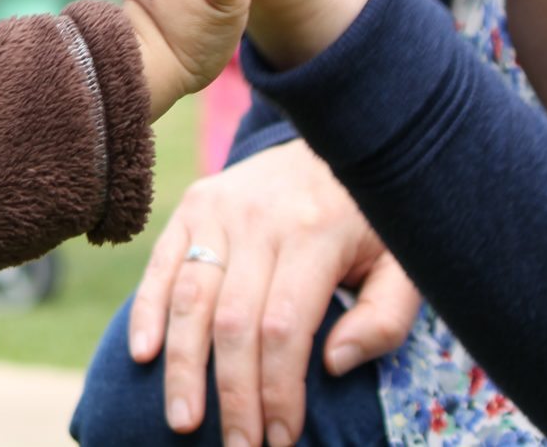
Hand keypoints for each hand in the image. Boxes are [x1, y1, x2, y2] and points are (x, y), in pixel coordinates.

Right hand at [129, 140, 421, 443]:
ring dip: (182, 366)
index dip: (278, 392)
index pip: (284, 329)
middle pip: (232, 322)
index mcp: (315, 233)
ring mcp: (220, 208)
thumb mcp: (404, 262)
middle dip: (232, 396)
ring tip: (182, 421)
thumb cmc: (374, 216)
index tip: (281, 440)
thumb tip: (332, 363)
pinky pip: (161, 263)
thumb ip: (384, 319)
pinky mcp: (194, 205)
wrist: (341, 132)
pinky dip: (147, 310)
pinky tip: (141, 354)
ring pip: (189, 297)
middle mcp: (260, 219)